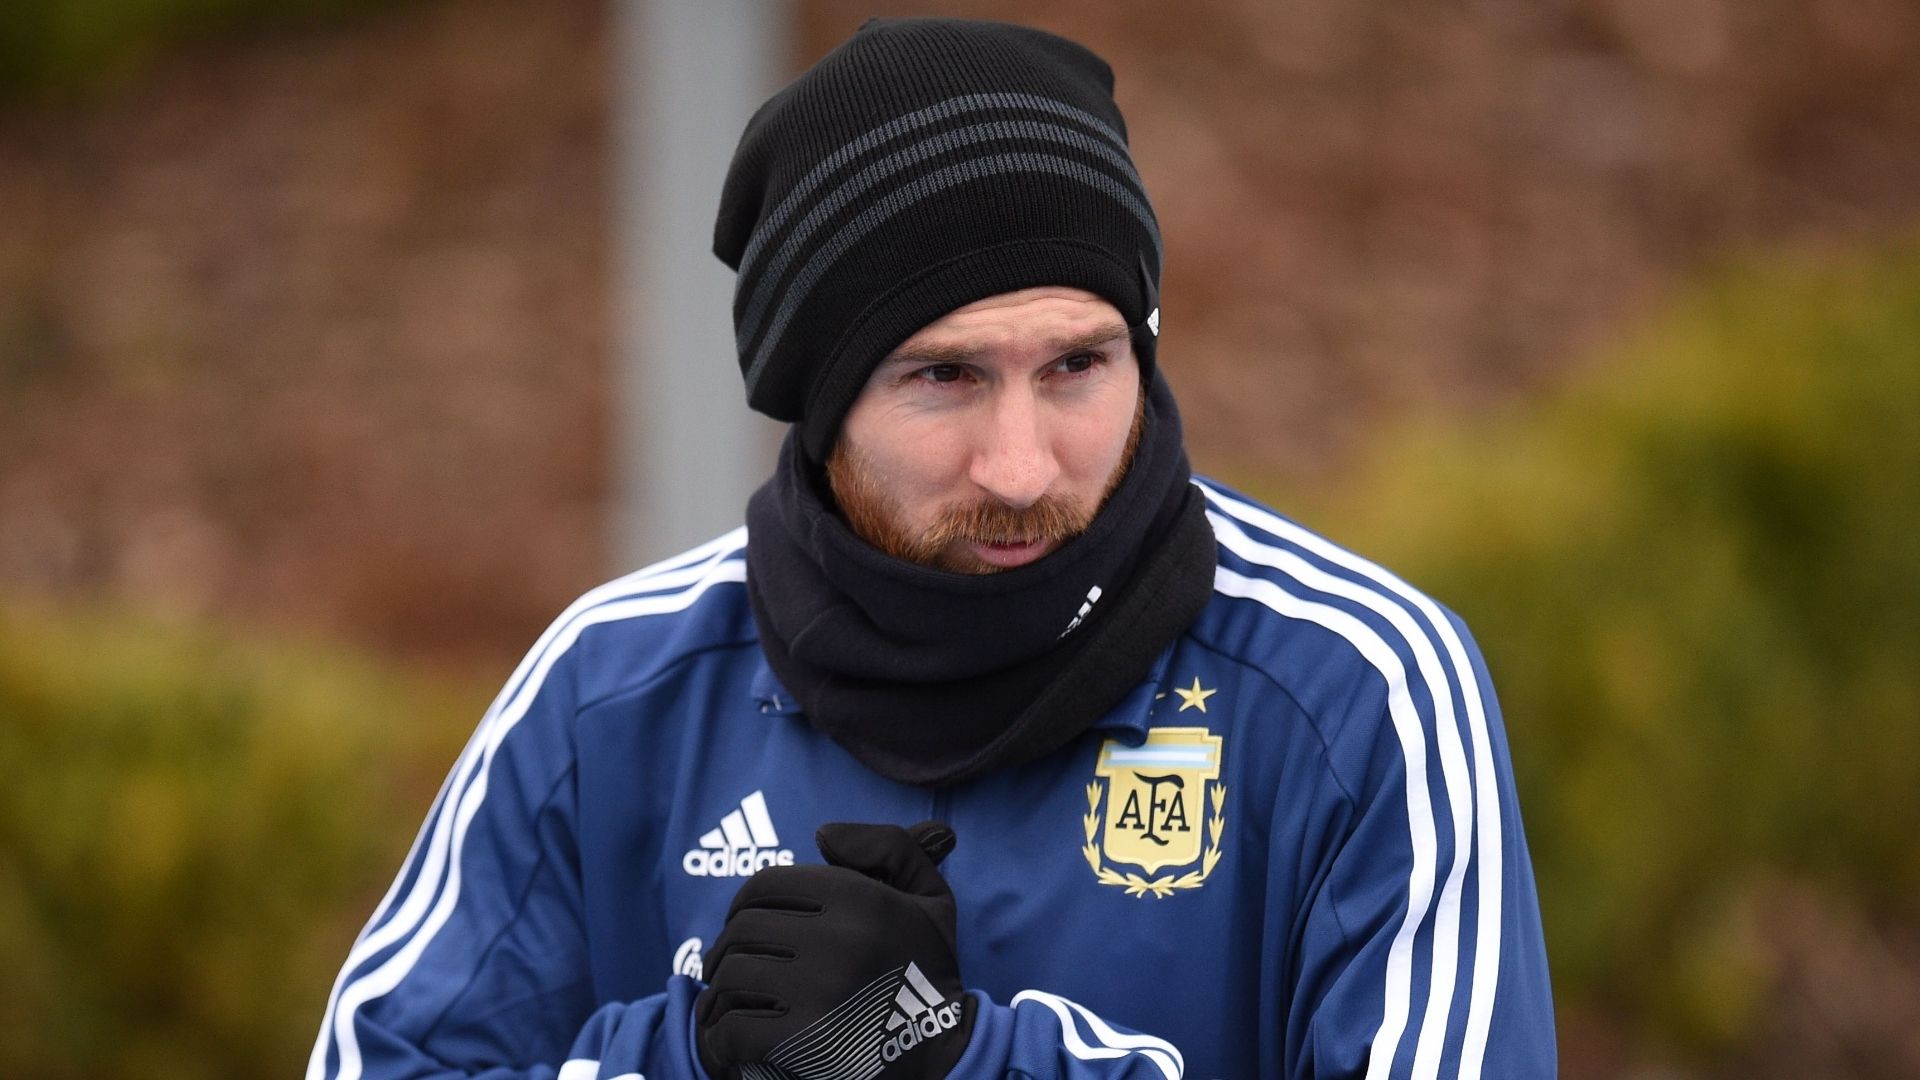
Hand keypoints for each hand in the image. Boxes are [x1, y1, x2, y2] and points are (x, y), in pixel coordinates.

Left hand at [696, 821, 973, 1079]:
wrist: (945, 1055)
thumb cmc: (926, 970)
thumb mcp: (929, 896)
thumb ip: (887, 845)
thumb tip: (822, 834)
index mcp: (861, 897)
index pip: (765, 885)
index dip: (743, 903)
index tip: (744, 924)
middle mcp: (840, 938)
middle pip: (741, 931)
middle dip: (725, 948)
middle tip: (728, 966)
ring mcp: (821, 992)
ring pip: (731, 977)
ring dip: (719, 992)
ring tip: (726, 1002)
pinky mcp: (806, 1042)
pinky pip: (733, 1028)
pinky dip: (721, 1035)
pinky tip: (730, 1038)